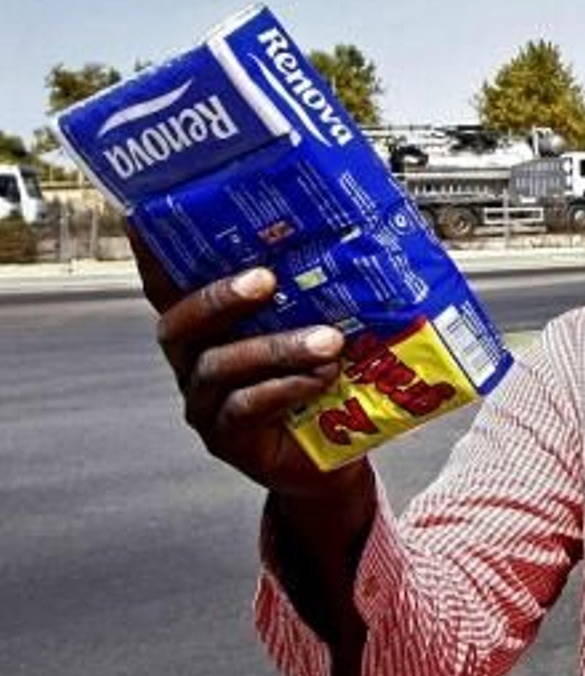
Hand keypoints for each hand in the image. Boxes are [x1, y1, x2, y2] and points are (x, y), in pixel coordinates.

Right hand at [129, 227, 373, 502]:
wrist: (334, 456)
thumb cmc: (323, 381)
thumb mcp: (315, 328)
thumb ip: (311, 295)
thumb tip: (346, 243)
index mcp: (206, 328)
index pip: (170, 286)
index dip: (154, 256)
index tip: (146, 219)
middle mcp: (192, 361)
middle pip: (180, 323)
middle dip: (220, 298)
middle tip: (266, 279)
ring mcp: (203, 402)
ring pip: (219, 365)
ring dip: (277, 348)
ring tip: (329, 341)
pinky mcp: (225, 439)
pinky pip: (244, 407)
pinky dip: (285, 388)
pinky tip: (319, 378)